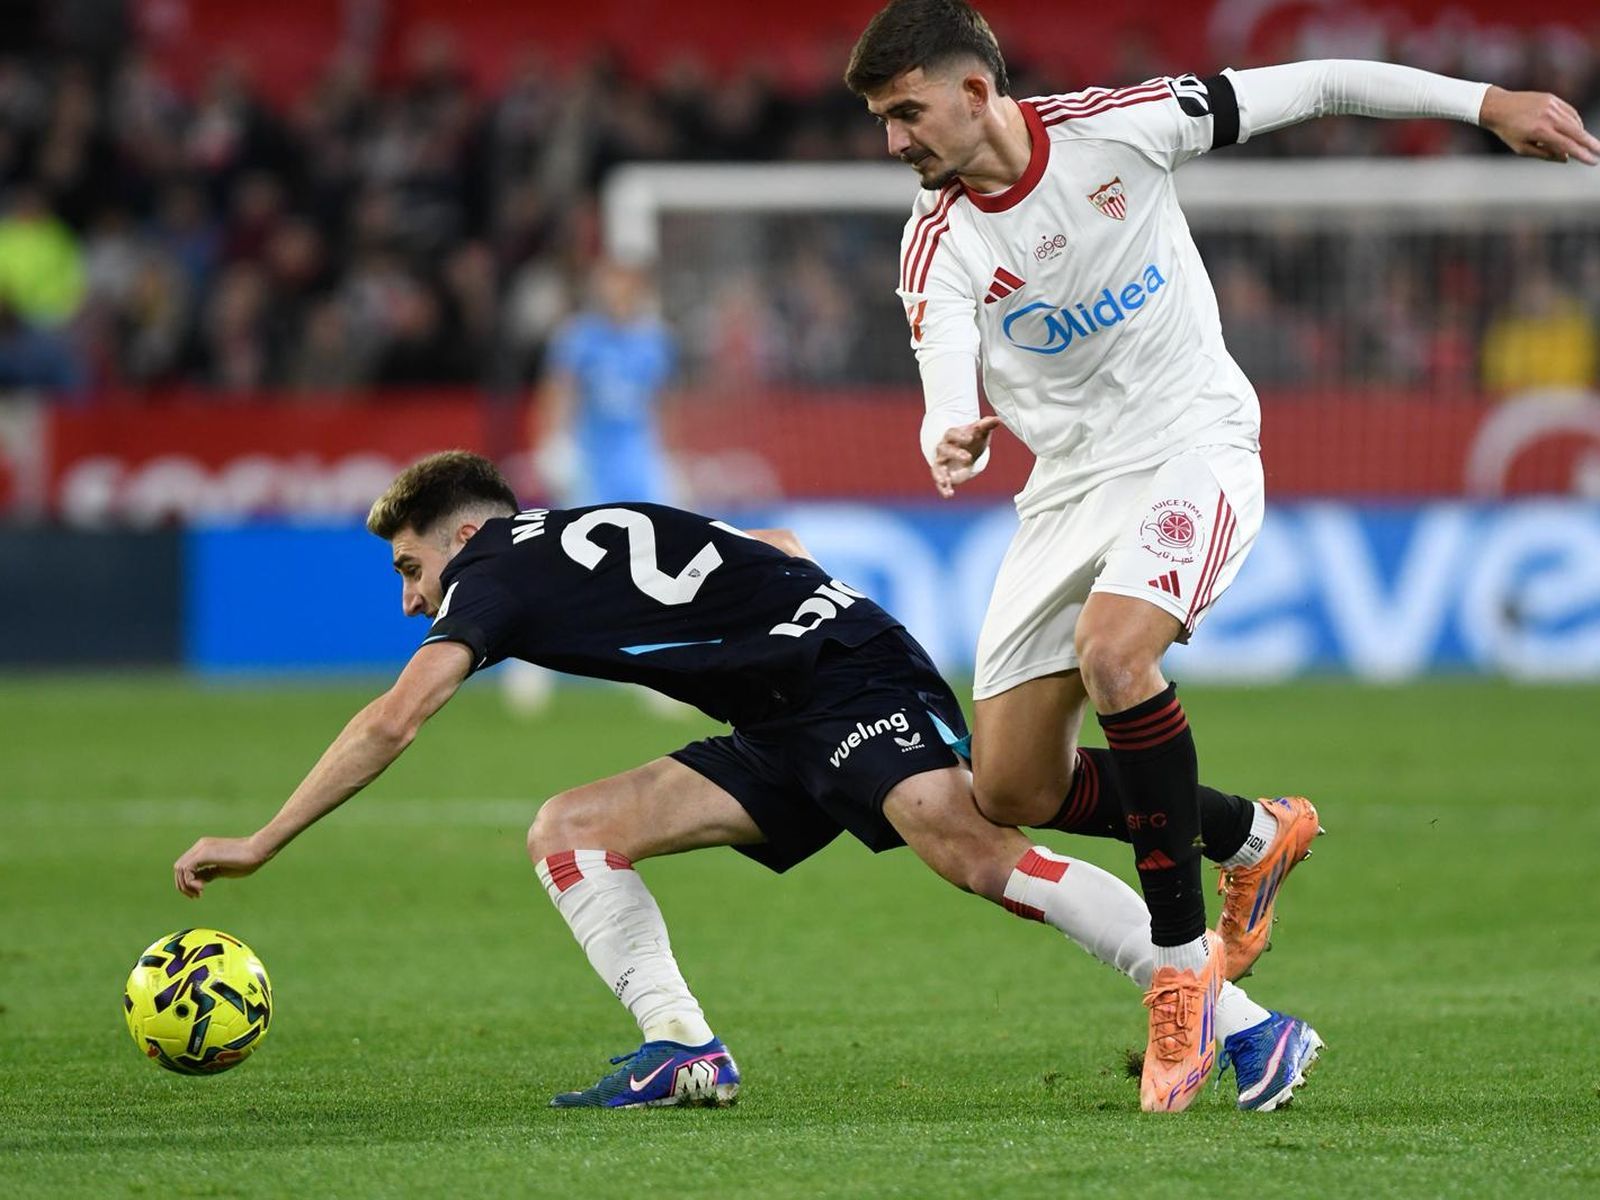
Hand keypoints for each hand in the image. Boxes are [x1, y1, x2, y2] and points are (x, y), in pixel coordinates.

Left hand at [174, 835, 270, 897]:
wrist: (258, 850)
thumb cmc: (246, 861)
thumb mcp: (223, 870)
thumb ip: (209, 873)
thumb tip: (197, 883)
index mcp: (205, 848)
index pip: (185, 866)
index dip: (187, 882)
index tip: (200, 892)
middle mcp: (200, 846)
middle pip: (178, 868)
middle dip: (183, 885)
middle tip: (196, 896)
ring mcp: (201, 848)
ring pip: (179, 869)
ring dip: (186, 885)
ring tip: (200, 892)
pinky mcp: (204, 853)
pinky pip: (186, 869)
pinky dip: (189, 881)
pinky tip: (202, 887)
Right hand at [931, 415, 1002, 497]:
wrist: (967, 450)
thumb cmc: (972, 439)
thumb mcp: (980, 432)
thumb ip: (987, 425)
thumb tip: (998, 419)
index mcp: (951, 436)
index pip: (952, 433)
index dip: (959, 436)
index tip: (970, 438)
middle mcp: (943, 448)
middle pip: (944, 449)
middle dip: (955, 454)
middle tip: (968, 458)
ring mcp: (941, 462)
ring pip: (937, 468)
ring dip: (940, 475)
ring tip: (945, 482)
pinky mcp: (943, 475)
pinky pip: (940, 482)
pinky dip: (943, 489)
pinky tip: (949, 495)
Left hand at [1480, 86, 1599, 164]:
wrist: (1498, 106)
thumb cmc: (1507, 131)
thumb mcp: (1521, 148)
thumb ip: (1544, 154)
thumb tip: (1566, 158)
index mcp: (1540, 132)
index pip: (1567, 146)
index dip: (1582, 154)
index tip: (1592, 161)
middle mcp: (1549, 117)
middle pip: (1577, 132)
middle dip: (1590, 143)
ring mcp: (1552, 106)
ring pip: (1574, 121)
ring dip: (1581, 133)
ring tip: (1585, 143)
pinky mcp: (1552, 98)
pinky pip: (1570, 111)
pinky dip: (1575, 121)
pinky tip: (1576, 129)